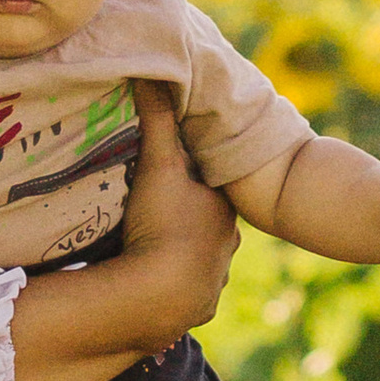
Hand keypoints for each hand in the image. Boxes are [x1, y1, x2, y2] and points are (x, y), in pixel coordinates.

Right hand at [117, 83, 239, 342]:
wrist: (161, 295)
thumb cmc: (165, 225)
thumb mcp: (159, 165)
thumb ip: (157, 119)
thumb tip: (152, 71)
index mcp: (224, 211)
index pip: (214, 188)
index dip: (195, 180)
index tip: (174, 176)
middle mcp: (227, 246)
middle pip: (209, 225)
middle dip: (190, 218)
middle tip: (157, 211)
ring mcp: (214, 281)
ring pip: (202, 260)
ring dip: (182, 255)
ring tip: (152, 248)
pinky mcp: (198, 309)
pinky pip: (188, 292)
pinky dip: (175, 286)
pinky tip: (155, 284)